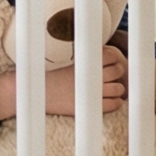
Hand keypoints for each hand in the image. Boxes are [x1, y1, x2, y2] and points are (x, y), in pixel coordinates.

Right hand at [0, 49, 125, 124]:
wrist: (36, 93)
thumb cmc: (52, 75)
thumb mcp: (67, 59)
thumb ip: (85, 55)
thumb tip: (103, 48)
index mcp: (83, 61)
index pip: (111, 54)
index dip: (113, 58)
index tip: (108, 63)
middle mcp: (89, 75)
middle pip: (117, 70)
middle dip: (116, 72)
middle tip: (108, 76)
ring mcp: (90, 92)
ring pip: (119, 88)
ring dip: (117, 88)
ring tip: (108, 89)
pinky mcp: (89, 107)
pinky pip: (113, 104)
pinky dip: (115, 102)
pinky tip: (109, 100)